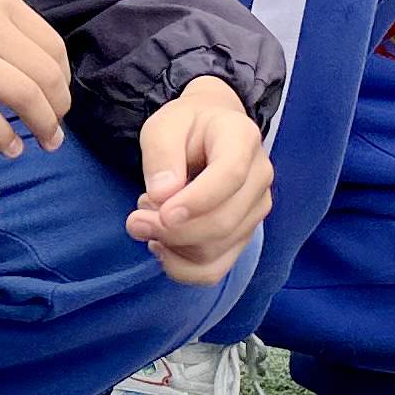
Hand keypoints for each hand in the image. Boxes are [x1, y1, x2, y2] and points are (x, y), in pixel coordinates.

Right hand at [0, 0, 70, 157]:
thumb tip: (31, 62)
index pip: (52, 45)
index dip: (63, 78)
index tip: (59, 96)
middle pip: (44, 74)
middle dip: (57, 108)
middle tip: (56, 130)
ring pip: (23, 94)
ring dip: (41, 124)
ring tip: (45, 143)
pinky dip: (2, 134)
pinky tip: (10, 147)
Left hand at [129, 76, 268, 286]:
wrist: (210, 133)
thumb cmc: (186, 127)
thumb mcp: (164, 126)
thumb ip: (162, 154)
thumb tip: (162, 195)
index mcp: (242, 139)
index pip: (229, 176)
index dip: (195, 201)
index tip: (160, 213)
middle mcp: (260, 176)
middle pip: (223, 222)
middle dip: (172, 231)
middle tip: (135, 220)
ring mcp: (256, 209)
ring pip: (215, 250)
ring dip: (172, 247)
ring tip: (147, 221)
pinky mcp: (245, 235)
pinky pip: (215, 269)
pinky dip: (182, 268)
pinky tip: (161, 247)